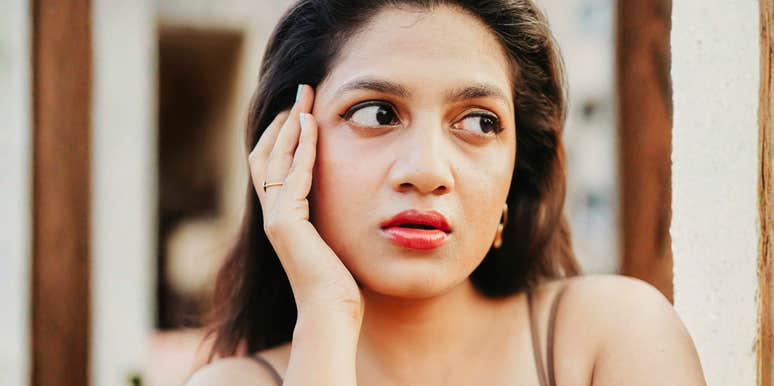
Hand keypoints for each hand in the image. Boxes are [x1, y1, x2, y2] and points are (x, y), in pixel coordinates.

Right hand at [248, 84, 363, 322]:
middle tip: (302, 92)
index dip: (286, 134)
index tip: (305, 108)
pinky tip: (312, 127)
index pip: (275, 163)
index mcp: (284, 216)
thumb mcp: (336, 236)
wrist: (333, 311)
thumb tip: (353, 196)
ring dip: (290, 126)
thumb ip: (332, 213)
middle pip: (266, 153)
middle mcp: (273, 214)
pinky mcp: (284, 223)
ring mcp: (275, 218)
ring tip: (305, 99)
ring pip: (273, 159)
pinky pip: (291, 176)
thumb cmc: (341, 281)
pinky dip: (300, 149)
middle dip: (284, 121)